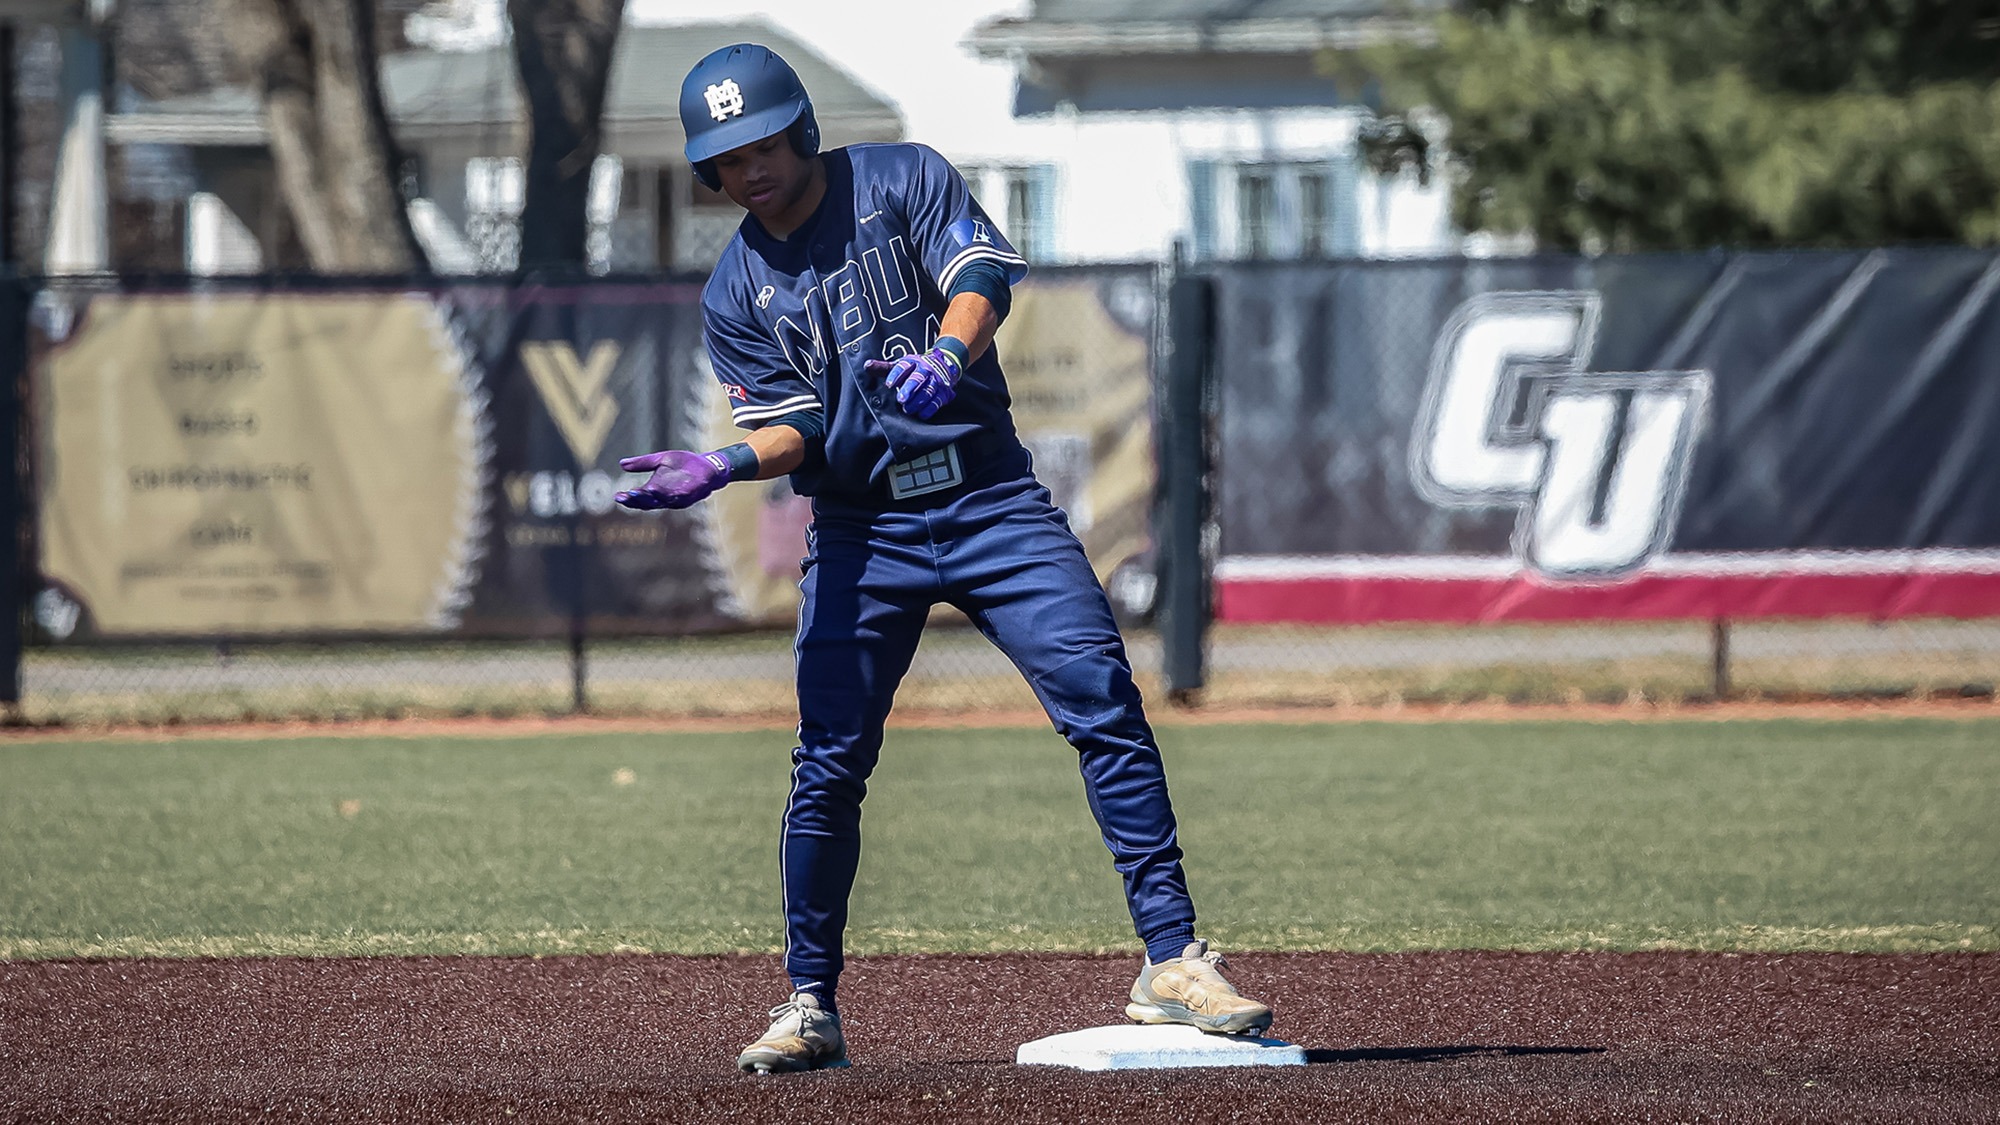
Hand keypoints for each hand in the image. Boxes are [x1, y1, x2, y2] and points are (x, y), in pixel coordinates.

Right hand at [614, 449, 728, 509]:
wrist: (708, 466)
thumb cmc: (684, 465)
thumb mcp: (661, 460)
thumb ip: (643, 463)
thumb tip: (621, 463)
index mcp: (657, 490)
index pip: (640, 497)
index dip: (629, 499)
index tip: (617, 496)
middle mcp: (666, 498)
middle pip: (649, 502)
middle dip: (637, 500)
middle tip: (625, 496)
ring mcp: (678, 498)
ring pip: (662, 501)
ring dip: (651, 498)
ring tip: (639, 492)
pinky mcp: (691, 494)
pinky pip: (678, 496)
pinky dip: (669, 494)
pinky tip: (660, 491)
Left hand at [866, 344, 963, 420]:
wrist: (944, 366)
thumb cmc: (915, 368)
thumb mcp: (900, 365)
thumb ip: (883, 368)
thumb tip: (866, 366)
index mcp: (912, 362)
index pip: (903, 366)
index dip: (896, 375)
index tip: (888, 384)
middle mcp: (925, 370)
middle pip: (918, 378)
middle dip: (909, 388)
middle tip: (901, 399)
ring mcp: (936, 381)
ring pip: (928, 390)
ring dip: (918, 400)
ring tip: (908, 409)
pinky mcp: (943, 393)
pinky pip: (937, 401)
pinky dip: (930, 408)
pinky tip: (922, 414)